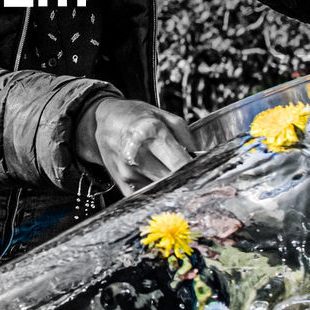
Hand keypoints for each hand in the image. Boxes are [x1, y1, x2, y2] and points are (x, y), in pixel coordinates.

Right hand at [74, 96, 198, 196]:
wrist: (105, 120)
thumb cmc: (135, 116)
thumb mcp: (163, 115)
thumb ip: (186, 136)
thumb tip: (199, 159)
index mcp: (151, 132)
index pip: (180, 163)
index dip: (195, 171)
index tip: (204, 172)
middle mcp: (137, 154)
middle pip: (171, 179)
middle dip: (184, 178)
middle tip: (190, 172)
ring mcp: (127, 172)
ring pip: (161, 189)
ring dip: (170, 183)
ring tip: (168, 168)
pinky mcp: (121, 183)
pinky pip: (147, 194)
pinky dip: (156, 189)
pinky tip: (156, 176)